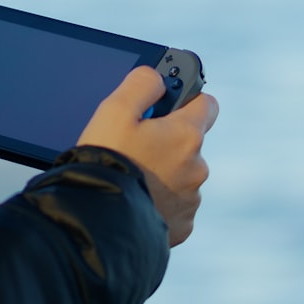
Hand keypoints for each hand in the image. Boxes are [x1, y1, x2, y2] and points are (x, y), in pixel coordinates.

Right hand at [76, 66, 217, 246]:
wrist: (98, 220)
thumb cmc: (106, 162)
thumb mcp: (114, 110)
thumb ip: (141, 84)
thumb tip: (156, 77)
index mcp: (186, 135)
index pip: (206, 104)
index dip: (186, 101)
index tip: (165, 107)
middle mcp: (197, 167)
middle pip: (188, 143)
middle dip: (166, 141)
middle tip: (133, 146)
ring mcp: (191, 199)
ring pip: (180, 176)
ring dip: (161, 173)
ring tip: (129, 176)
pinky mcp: (181, 226)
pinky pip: (174, 206)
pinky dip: (159, 201)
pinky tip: (135, 200)